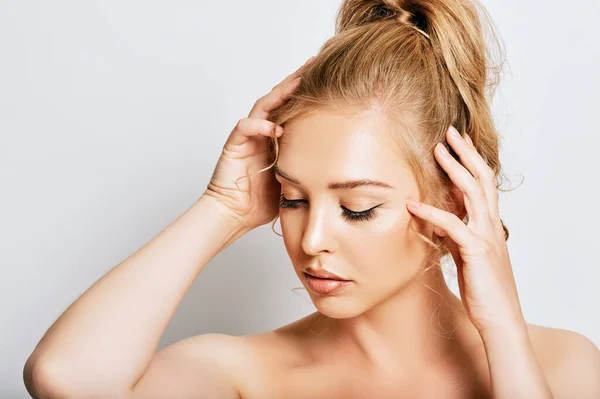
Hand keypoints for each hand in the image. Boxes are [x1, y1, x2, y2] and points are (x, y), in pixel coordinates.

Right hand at [204, 57, 314, 230]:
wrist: (234, 214)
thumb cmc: (262, 201)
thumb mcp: (295, 179)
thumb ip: (309, 165)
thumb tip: (342, 164)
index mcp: (277, 137)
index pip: (293, 107)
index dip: (308, 93)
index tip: (330, 79)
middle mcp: (262, 131)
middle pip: (279, 98)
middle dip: (296, 81)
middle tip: (314, 65)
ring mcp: (248, 135)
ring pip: (263, 106)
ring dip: (280, 94)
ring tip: (298, 82)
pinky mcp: (234, 144)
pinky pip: (245, 127)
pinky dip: (259, 125)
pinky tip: (274, 127)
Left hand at [405, 126, 525, 334]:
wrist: (500, 318)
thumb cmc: (484, 290)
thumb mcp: (468, 256)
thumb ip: (456, 236)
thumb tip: (440, 223)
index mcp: (490, 225)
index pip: (482, 184)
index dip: (471, 162)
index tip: (457, 143)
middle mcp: (490, 225)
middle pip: (480, 178)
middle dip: (465, 153)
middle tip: (450, 131)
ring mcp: (485, 236)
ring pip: (471, 192)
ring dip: (453, 168)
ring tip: (436, 150)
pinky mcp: (476, 251)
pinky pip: (452, 225)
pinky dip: (430, 212)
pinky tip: (412, 204)